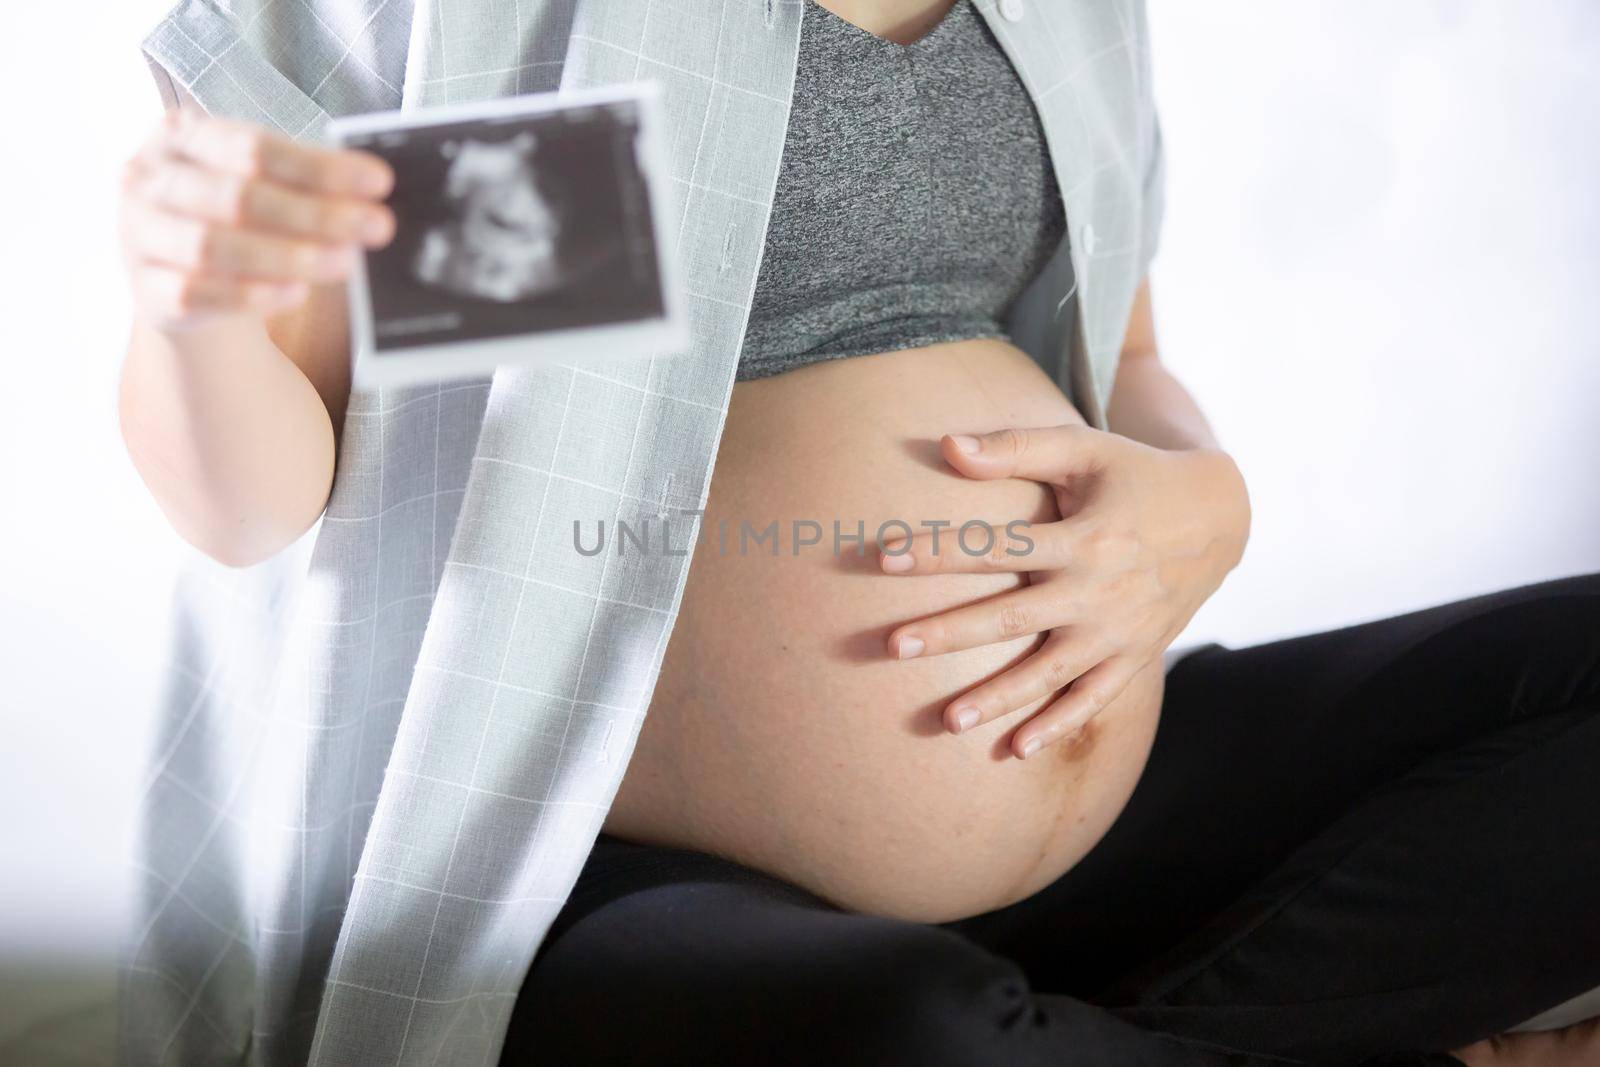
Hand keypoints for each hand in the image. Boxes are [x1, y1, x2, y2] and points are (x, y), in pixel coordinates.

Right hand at [120, 109, 395, 329]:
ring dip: (289, 256)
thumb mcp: (258, 185)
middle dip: (316, 213)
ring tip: (345, 262)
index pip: (255, 147)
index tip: (379, 182)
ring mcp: (139, 235)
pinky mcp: (145, 290)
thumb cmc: (230, 217)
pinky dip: (250, 294)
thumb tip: (372, 192)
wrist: (176, 276)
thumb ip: (303, 183)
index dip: (320, 167)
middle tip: (376, 227)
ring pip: (213, 245)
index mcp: (180, 136)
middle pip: (238, 197)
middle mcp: (148, 179)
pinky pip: (196, 293)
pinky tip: (296, 293)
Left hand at [880, 425, 1249, 758]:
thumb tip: (947, 445)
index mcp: (1084, 537)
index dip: (938, 551)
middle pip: (1013, 618)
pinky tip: (1016, 750)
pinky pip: (1093, 700)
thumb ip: (1016, 447)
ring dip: (998, 699)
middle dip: (950, 634)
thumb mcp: (1084, 449)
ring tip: (947, 721)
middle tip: (892, 646)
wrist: (1220, 518)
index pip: (996, 546)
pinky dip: (1059, 726)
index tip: (883, 557)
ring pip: (1049, 674)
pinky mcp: (1134, 658)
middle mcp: (1100, 591)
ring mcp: (1118, 632)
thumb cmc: (1134, 474)